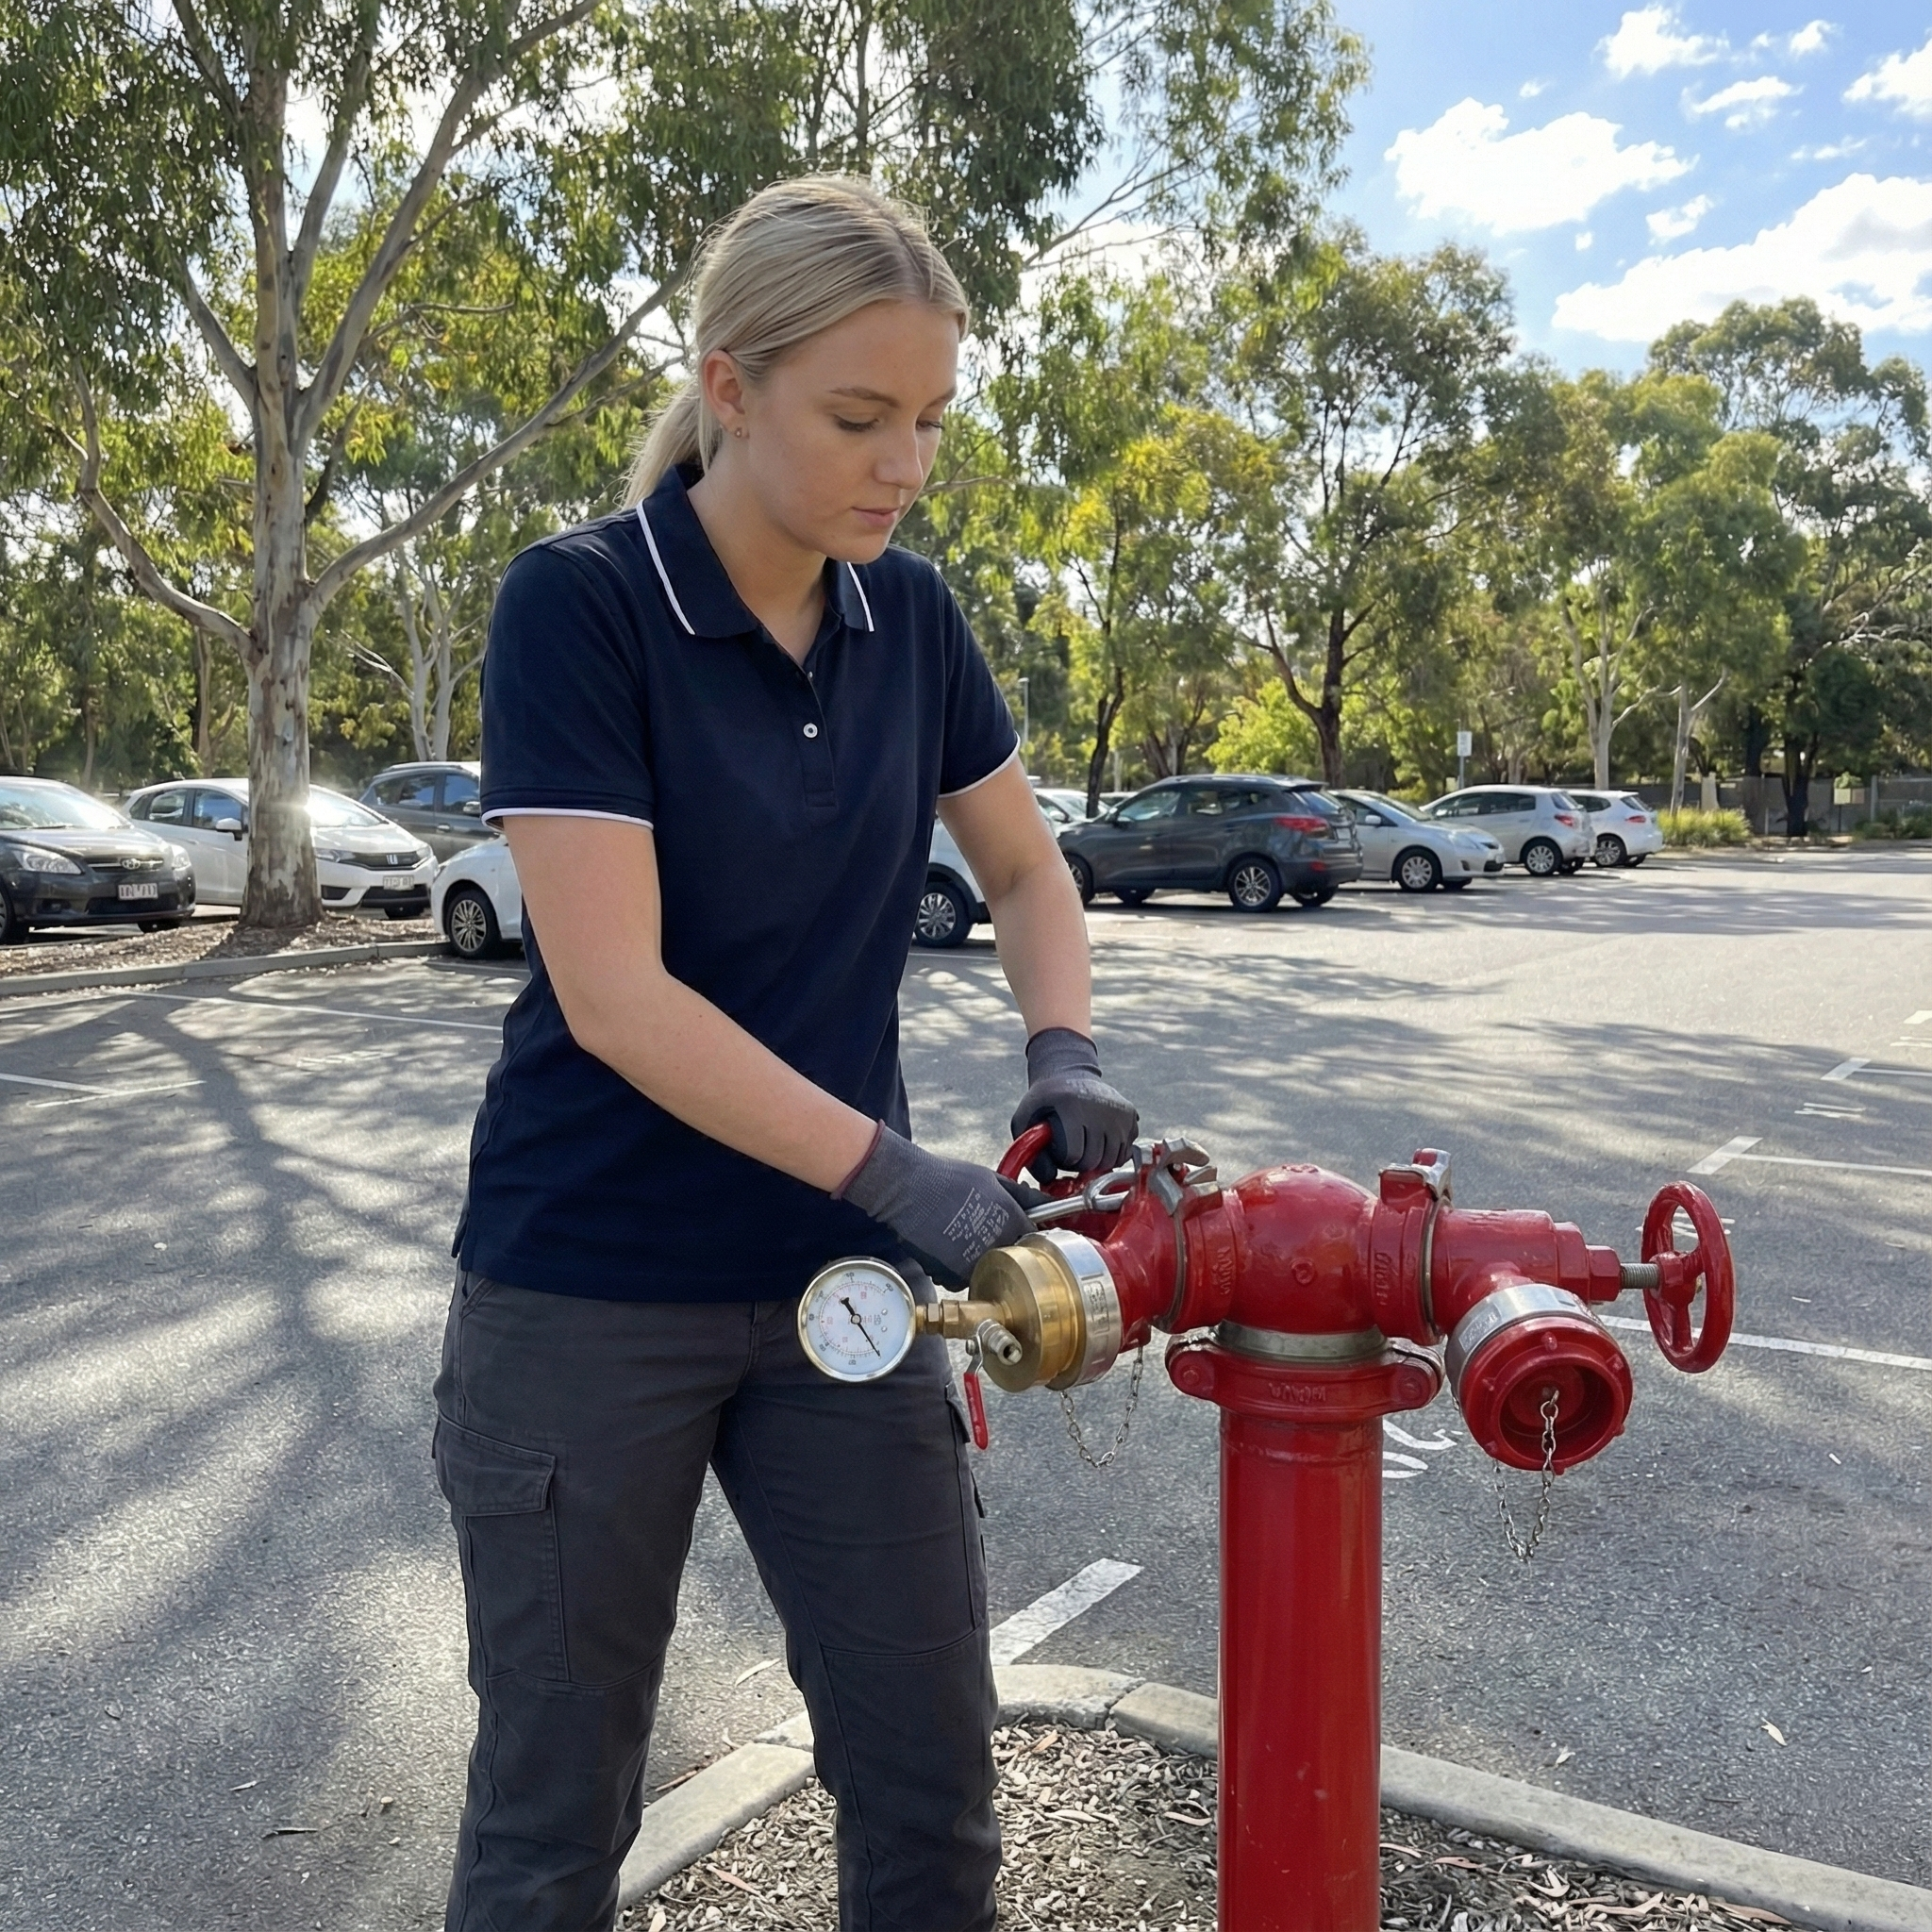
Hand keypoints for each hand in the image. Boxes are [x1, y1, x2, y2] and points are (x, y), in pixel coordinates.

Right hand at [834, 1125, 1032, 1287]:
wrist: (909, 1189)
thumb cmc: (948, 1179)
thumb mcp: (992, 1179)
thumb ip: (1022, 1195)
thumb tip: (1045, 1202)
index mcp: (1011, 1222)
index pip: (1032, 1238)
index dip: (1023, 1233)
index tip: (1014, 1229)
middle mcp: (997, 1247)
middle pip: (1009, 1256)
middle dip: (1000, 1246)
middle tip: (981, 1230)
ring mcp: (974, 1264)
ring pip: (985, 1270)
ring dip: (977, 1259)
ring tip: (960, 1237)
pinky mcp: (950, 1276)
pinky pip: (960, 1278)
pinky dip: (955, 1268)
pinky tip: (946, 1247)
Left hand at [1009, 1028, 1138, 1180]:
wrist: (1069, 1074)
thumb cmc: (1045, 1101)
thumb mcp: (1024, 1119)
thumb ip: (1028, 1150)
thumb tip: (1047, 1179)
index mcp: (1073, 1107)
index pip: (1074, 1156)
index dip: (1064, 1159)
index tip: (1058, 1149)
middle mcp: (1101, 1108)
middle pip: (1095, 1161)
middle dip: (1080, 1163)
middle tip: (1072, 1149)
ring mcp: (1119, 1112)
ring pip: (1113, 1160)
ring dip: (1097, 1161)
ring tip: (1085, 1147)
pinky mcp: (1131, 1114)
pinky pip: (1125, 1152)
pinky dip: (1112, 1154)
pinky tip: (1100, 1142)